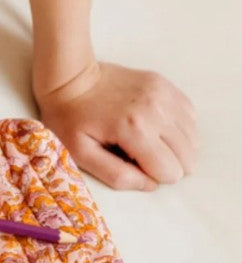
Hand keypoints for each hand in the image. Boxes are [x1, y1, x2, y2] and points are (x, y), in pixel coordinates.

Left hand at [34, 61, 197, 190]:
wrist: (70, 77)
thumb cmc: (70, 117)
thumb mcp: (81, 153)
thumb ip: (116, 175)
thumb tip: (150, 184)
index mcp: (134, 129)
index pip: (170, 172)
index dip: (152, 175)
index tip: (131, 162)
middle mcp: (155, 110)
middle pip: (188, 157)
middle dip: (167, 164)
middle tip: (139, 153)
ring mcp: (162, 94)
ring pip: (193, 138)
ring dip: (174, 146)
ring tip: (147, 139)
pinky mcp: (164, 84)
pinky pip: (189, 117)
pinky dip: (177, 127)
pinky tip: (154, 125)